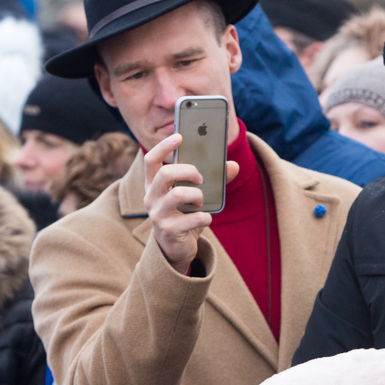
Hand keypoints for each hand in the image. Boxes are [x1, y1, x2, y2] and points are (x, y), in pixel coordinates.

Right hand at [143, 133, 238, 273]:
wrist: (176, 248)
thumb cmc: (184, 216)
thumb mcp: (194, 196)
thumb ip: (211, 180)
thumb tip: (234, 165)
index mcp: (154, 185)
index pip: (151, 160)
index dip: (164, 146)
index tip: (180, 136)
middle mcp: (151, 198)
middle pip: (165, 173)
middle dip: (188, 171)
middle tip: (200, 178)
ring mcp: (158, 215)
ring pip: (177, 195)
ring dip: (197, 195)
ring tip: (201, 202)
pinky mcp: (169, 231)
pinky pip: (192, 219)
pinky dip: (204, 217)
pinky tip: (206, 218)